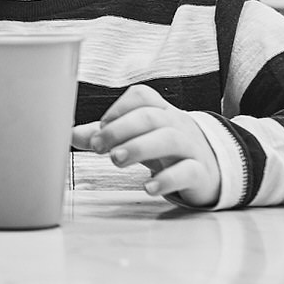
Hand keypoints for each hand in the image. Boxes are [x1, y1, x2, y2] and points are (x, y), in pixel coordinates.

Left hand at [77, 84, 220, 207]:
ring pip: (170, 139)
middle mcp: (177, 125)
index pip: (142, 97)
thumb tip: (70, 133)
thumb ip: (107, 136)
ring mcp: (191, 148)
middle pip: (151, 116)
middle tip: (98, 148)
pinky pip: (189, 171)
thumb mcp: (139, 138)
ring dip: (139, 147)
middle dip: (121, 129)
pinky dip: (167, 179)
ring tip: (116, 160)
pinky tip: (148, 187)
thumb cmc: (168, 150)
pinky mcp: (201, 173)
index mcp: (161, 112)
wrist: (213, 170)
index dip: (118, 108)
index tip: (100, 128)